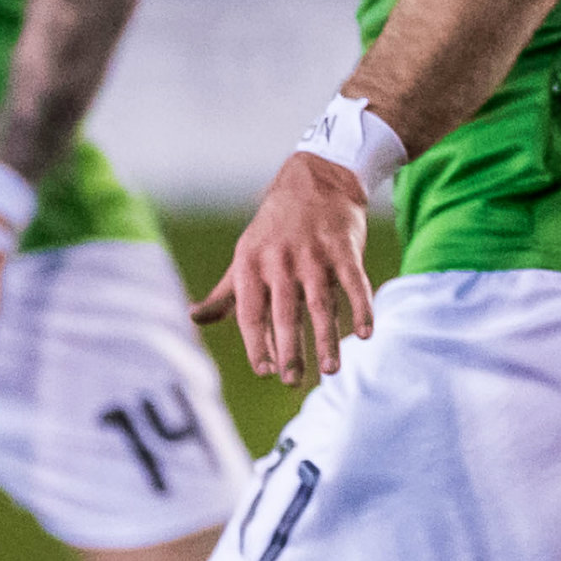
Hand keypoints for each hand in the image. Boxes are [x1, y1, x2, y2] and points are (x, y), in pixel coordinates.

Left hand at [193, 152, 376, 385]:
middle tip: (291, 381)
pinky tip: (365, 334)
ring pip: (321, 304)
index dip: (257, 344)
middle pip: (285, 313)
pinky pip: (354, 282)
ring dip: (327, 339)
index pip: (251, 313)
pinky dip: (361, 308)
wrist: (315, 180)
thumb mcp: (244, 256)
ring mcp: (314, 255)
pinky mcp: (344, 248)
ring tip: (330, 369)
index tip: (264, 372)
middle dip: (289, 350)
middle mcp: (281, 262)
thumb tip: (194, 318)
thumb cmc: (275, 229)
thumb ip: (224, 293)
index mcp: (251, 266)